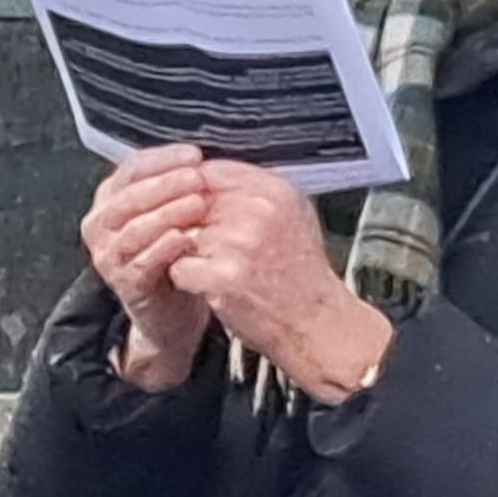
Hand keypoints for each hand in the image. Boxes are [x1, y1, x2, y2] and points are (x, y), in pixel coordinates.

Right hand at [82, 146, 211, 389]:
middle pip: (130, 195)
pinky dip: (164, 248)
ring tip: (198, 204)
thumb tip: (201, 156)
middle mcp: (100, 224)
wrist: (171, 310)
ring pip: (134, 228)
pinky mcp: (122, 283)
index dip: (163, 159)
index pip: (131, 168)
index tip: (195, 155)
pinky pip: (141, 261)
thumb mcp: (172, 212)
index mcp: (110, 199)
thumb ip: (177, 185)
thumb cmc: (173, 253)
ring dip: (168, 213)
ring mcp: (107, 255)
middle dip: (165, 184)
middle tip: (197, 177)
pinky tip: (186, 239)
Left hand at [167, 160, 392, 402]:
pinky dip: (187, 280)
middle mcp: (258, 211)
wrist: (318, 325)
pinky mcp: (223, 277)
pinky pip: (179, 267)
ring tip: (212, 268)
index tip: (192, 207)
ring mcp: (239, 243)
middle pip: (190, 202)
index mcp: (274, 191)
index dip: (193, 191)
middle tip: (202, 245)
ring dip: (187, 252)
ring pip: (180, 234)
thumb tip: (209, 175)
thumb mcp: (294, 216)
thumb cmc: (303, 276)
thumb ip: (254, 192)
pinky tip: (209, 287)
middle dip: (188, 224)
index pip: (209, 171)